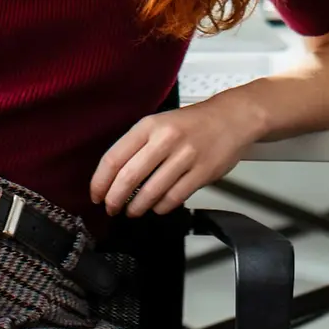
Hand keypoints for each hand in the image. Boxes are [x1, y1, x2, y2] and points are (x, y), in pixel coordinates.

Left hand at [90, 98, 258, 217]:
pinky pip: (174, 197)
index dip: (100, 181)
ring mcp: (185, 156)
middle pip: (129, 177)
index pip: (115, 157)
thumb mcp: (160, 123)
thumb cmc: (193, 123)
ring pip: (151, 192)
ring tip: (133, 211)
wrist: (232, 118)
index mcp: (149, 125)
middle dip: (115, 199)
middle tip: (111, 207)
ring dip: (137, 207)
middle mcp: (165, 139)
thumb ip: (139, 145)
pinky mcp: (202, 172)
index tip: (96, 194)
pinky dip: (161, 207)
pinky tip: (157, 207)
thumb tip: (114, 175)